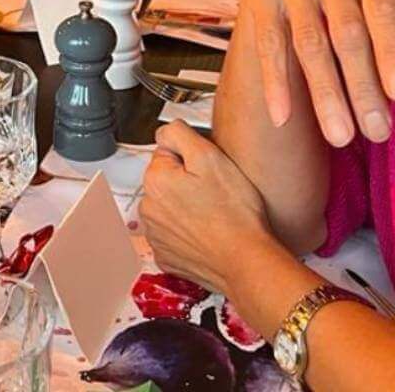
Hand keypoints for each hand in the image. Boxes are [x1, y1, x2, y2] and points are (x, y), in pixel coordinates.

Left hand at [142, 121, 279, 294]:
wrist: (246, 261)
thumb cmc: (234, 213)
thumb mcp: (210, 156)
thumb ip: (179, 134)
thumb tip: (165, 132)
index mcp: (155, 180)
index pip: (168, 152)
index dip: (192, 158)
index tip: (207, 171)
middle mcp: (148, 209)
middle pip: (166, 180)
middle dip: (185, 181)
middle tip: (214, 193)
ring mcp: (156, 235)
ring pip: (169, 207)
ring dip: (185, 206)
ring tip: (213, 214)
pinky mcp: (166, 256)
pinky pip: (173, 234)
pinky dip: (187, 232)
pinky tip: (207, 233)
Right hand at [238, 0, 394, 146]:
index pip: (383, 7)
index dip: (394, 49)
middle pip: (347, 31)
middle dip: (363, 85)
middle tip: (378, 132)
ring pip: (309, 44)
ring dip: (325, 93)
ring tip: (341, 137)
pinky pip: (267, 44)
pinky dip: (275, 82)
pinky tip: (283, 118)